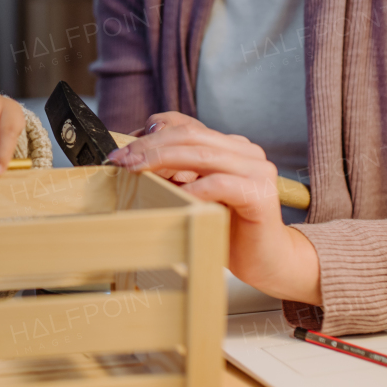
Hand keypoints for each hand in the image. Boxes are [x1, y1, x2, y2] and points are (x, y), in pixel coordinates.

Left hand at [107, 112, 320, 304]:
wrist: (265, 260)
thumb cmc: (226, 228)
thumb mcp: (193, 194)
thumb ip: (174, 174)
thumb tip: (132, 158)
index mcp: (230, 146)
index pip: (186, 125)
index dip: (151, 132)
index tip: (123, 150)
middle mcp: (246, 152)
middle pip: (190, 135)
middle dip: (149, 146)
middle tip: (121, 160)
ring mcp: (257, 170)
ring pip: (202, 154)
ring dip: (162, 160)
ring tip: (135, 171)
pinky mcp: (260, 194)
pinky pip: (220, 183)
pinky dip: (193, 188)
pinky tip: (174, 196)